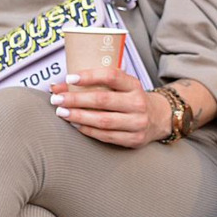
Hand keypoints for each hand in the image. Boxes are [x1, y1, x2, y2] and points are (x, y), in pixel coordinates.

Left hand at [48, 68, 170, 147]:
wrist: (159, 118)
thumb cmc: (131, 99)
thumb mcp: (119, 86)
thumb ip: (91, 84)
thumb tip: (57, 87)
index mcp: (134, 85)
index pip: (111, 76)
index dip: (89, 76)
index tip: (70, 78)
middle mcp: (137, 103)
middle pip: (103, 100)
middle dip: (76, 99)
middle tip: (57, 99)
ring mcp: (137, 123)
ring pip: (103, 120)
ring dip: (79, 116)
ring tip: (62, 112)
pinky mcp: (134, 139)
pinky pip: (106, 136)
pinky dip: (88, 130)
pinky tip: (75, 124)